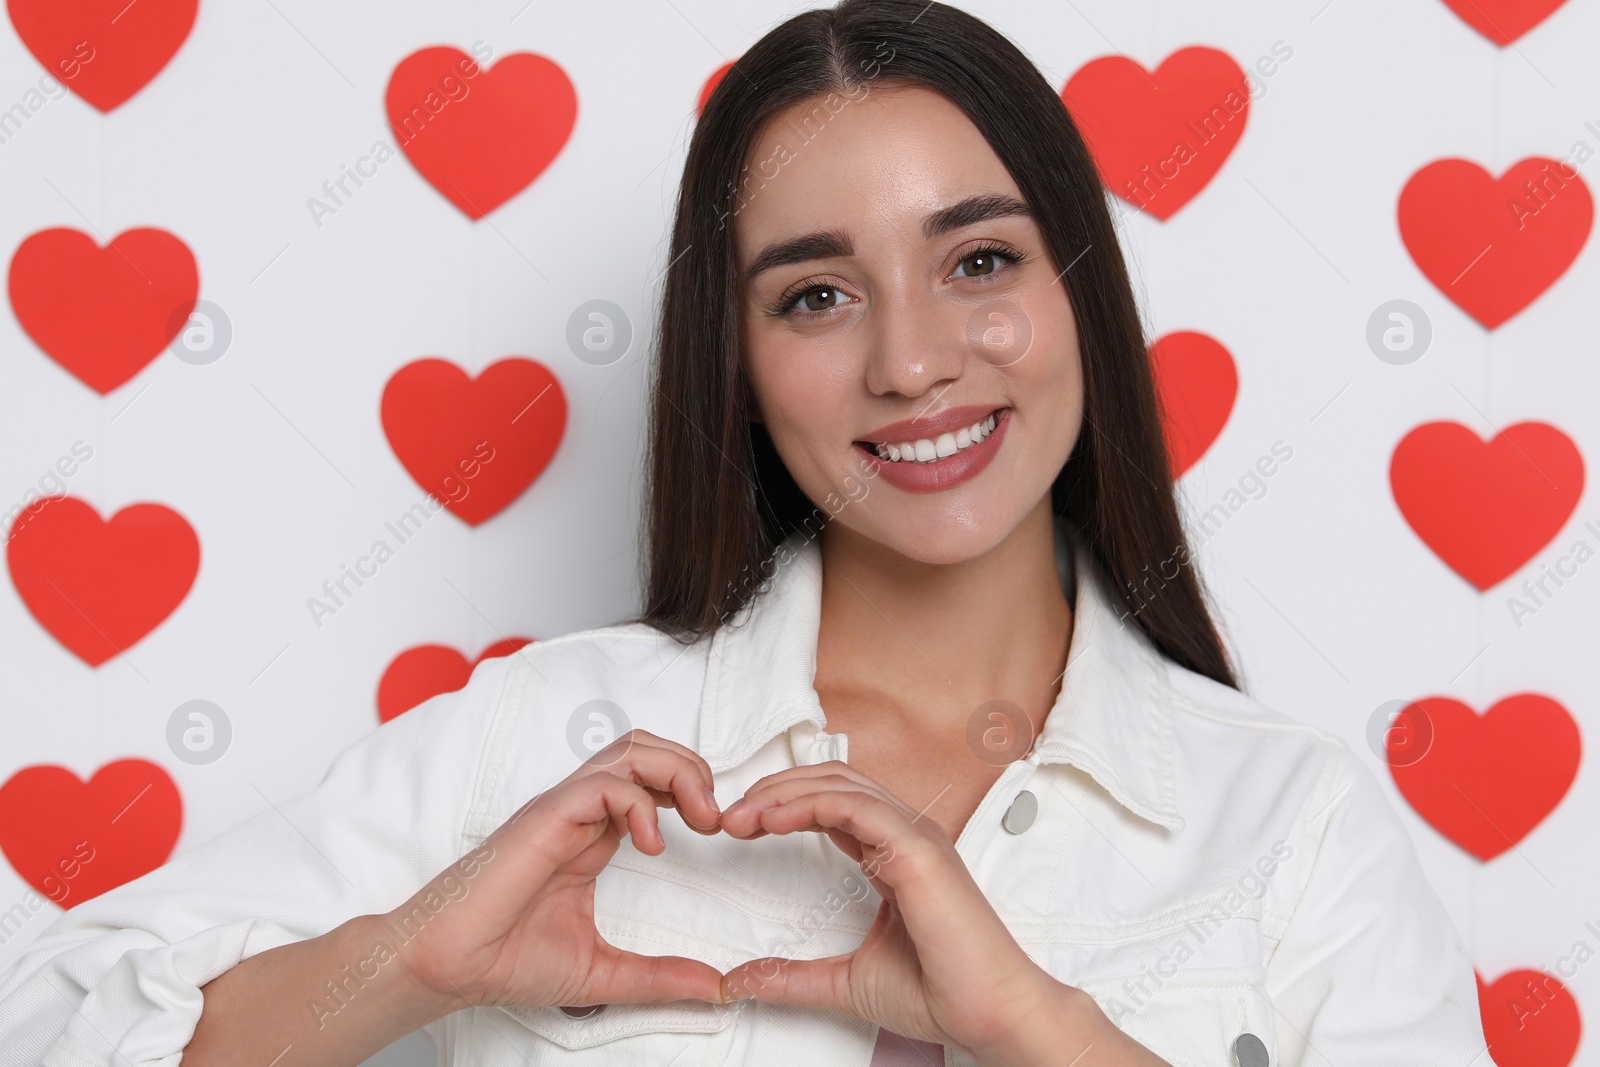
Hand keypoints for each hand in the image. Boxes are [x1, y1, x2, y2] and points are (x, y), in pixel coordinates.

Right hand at [388, 729, 727, 1011]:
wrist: (449, 968)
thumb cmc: (505, 960)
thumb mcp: (602, 971)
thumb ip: (659, 976)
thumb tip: (716, 988)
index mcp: (594, 835)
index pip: (652, 780)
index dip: (693, 791)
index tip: (718, 832)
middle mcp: (580, 813)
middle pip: (647, 749)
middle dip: (694, 769)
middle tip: (715, 819)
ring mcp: (562, 811)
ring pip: (629, 749)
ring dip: (676, 771)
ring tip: (697, 818)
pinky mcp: (546, 817)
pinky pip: (603, 784)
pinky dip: (640, 802)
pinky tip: (651, 844)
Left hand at [714, 760, 1072, 1059]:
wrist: (987, 1014)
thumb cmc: (939, 993)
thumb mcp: (846, 980)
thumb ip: (793, 975)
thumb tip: (741, 980)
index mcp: (893, 855)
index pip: (832, 803)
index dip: (781, 805)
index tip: (740, 826)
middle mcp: (906, 835)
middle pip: (831, 781)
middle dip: (774, 790)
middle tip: (729, 817)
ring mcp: (915, 836)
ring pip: (840, 784)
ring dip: (783, 793)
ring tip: (741, 816)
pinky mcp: (918, 849)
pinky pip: (856, 807)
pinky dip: (810, 804)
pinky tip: (774, 820)